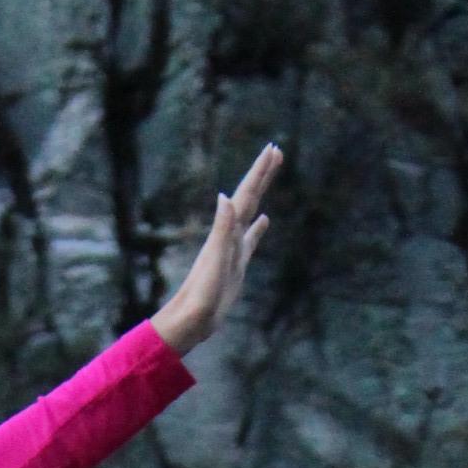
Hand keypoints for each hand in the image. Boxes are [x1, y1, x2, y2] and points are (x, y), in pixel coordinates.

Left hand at [153, 144, 282, 358]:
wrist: (191, 319)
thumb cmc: (202, 293)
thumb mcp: (215, 259)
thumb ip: (221, 229)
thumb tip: (226, 197)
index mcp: (226, 231)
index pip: (246, 194)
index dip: (259, 171)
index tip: (272, 148)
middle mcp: (229, 234)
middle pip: (249, 196)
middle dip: (262, 173)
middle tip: (276, 150)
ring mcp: (234, 248)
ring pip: (251, 213)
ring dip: (260, 193)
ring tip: (270, 174)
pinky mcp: (237, 264)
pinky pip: (251, 239)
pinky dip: (258, 228)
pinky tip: (265, 220)